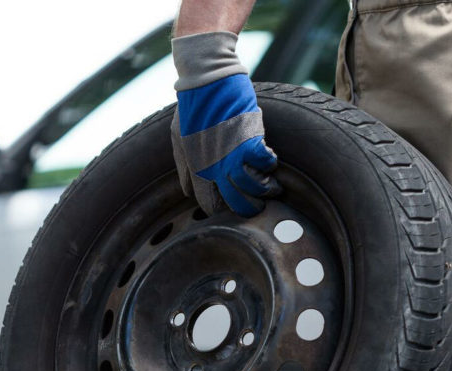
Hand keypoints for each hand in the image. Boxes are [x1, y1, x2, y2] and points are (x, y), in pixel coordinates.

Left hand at [171, 32, 280, 216]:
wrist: (206, 80)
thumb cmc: (192, 107)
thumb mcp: (179, 139)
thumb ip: (184, 167)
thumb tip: (188, 191)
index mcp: (197, 169)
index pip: (210, 204)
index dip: (222, 209)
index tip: (232, 204)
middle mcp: (216, 167)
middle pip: (237, 203)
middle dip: (249, 208)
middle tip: (258, 206)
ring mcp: (234, 156)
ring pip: (255, 187)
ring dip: (266, 189)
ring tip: (272, 187)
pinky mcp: (250, 141)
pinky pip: (266, 164)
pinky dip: (270, 164)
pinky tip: (269, 161)